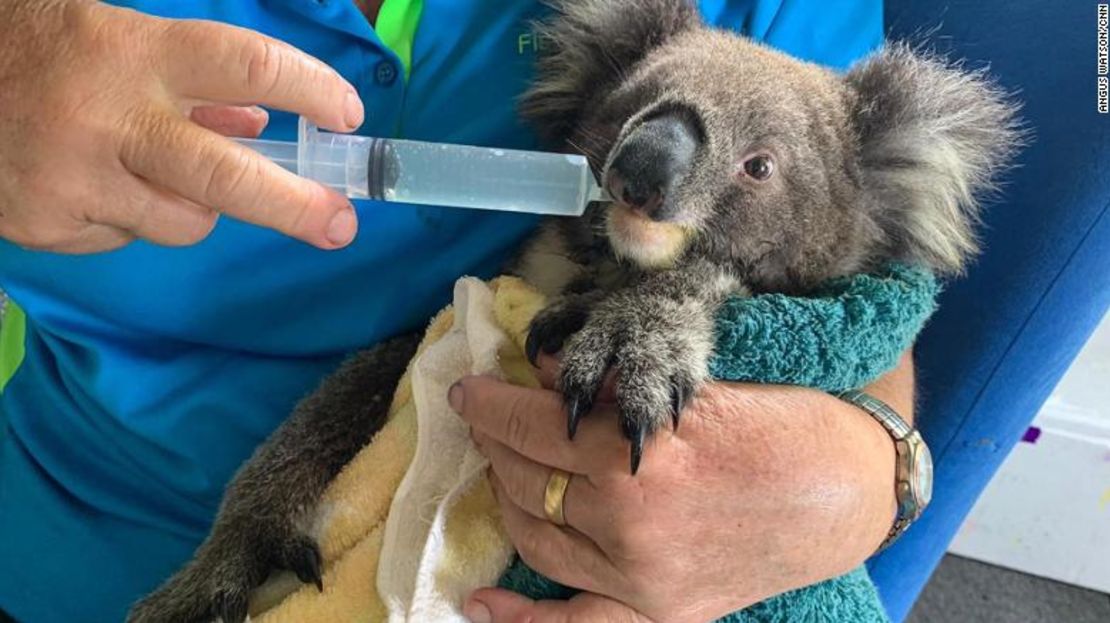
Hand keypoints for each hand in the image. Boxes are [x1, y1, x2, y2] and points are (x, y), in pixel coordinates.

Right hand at [0, 0, 364, 252]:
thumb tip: (262, 125)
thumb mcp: (121, 41)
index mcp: (135, 53)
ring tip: (149, 168)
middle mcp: (109, 119)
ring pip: (185, 221)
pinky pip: (127, 236)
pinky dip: (130, 216)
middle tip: (340, 223)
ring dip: (193, 204)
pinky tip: (93, 181)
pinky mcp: (49, 224)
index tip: (346, 114)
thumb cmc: (46, 53)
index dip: (309, 90)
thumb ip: (195, 83)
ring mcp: (76, 179)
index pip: (248, 64)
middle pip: (226, 177)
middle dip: (296, 205)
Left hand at [449, 353, 912, 622]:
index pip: (532, 426)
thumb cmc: (788, 424)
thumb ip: (613, 384)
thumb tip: (539, 368)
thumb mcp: (699, 385)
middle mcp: (631, 522)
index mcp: (639, 455)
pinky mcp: (661, 610)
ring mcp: (642, 577)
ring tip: (503, 467)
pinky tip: (479, 602)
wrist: (855, 491)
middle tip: (490, 419)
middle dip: (497, 443)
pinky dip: (522, 619)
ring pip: (540, 537)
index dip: (490, 404)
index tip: (468, 390)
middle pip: (528, 479)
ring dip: (509, 497)